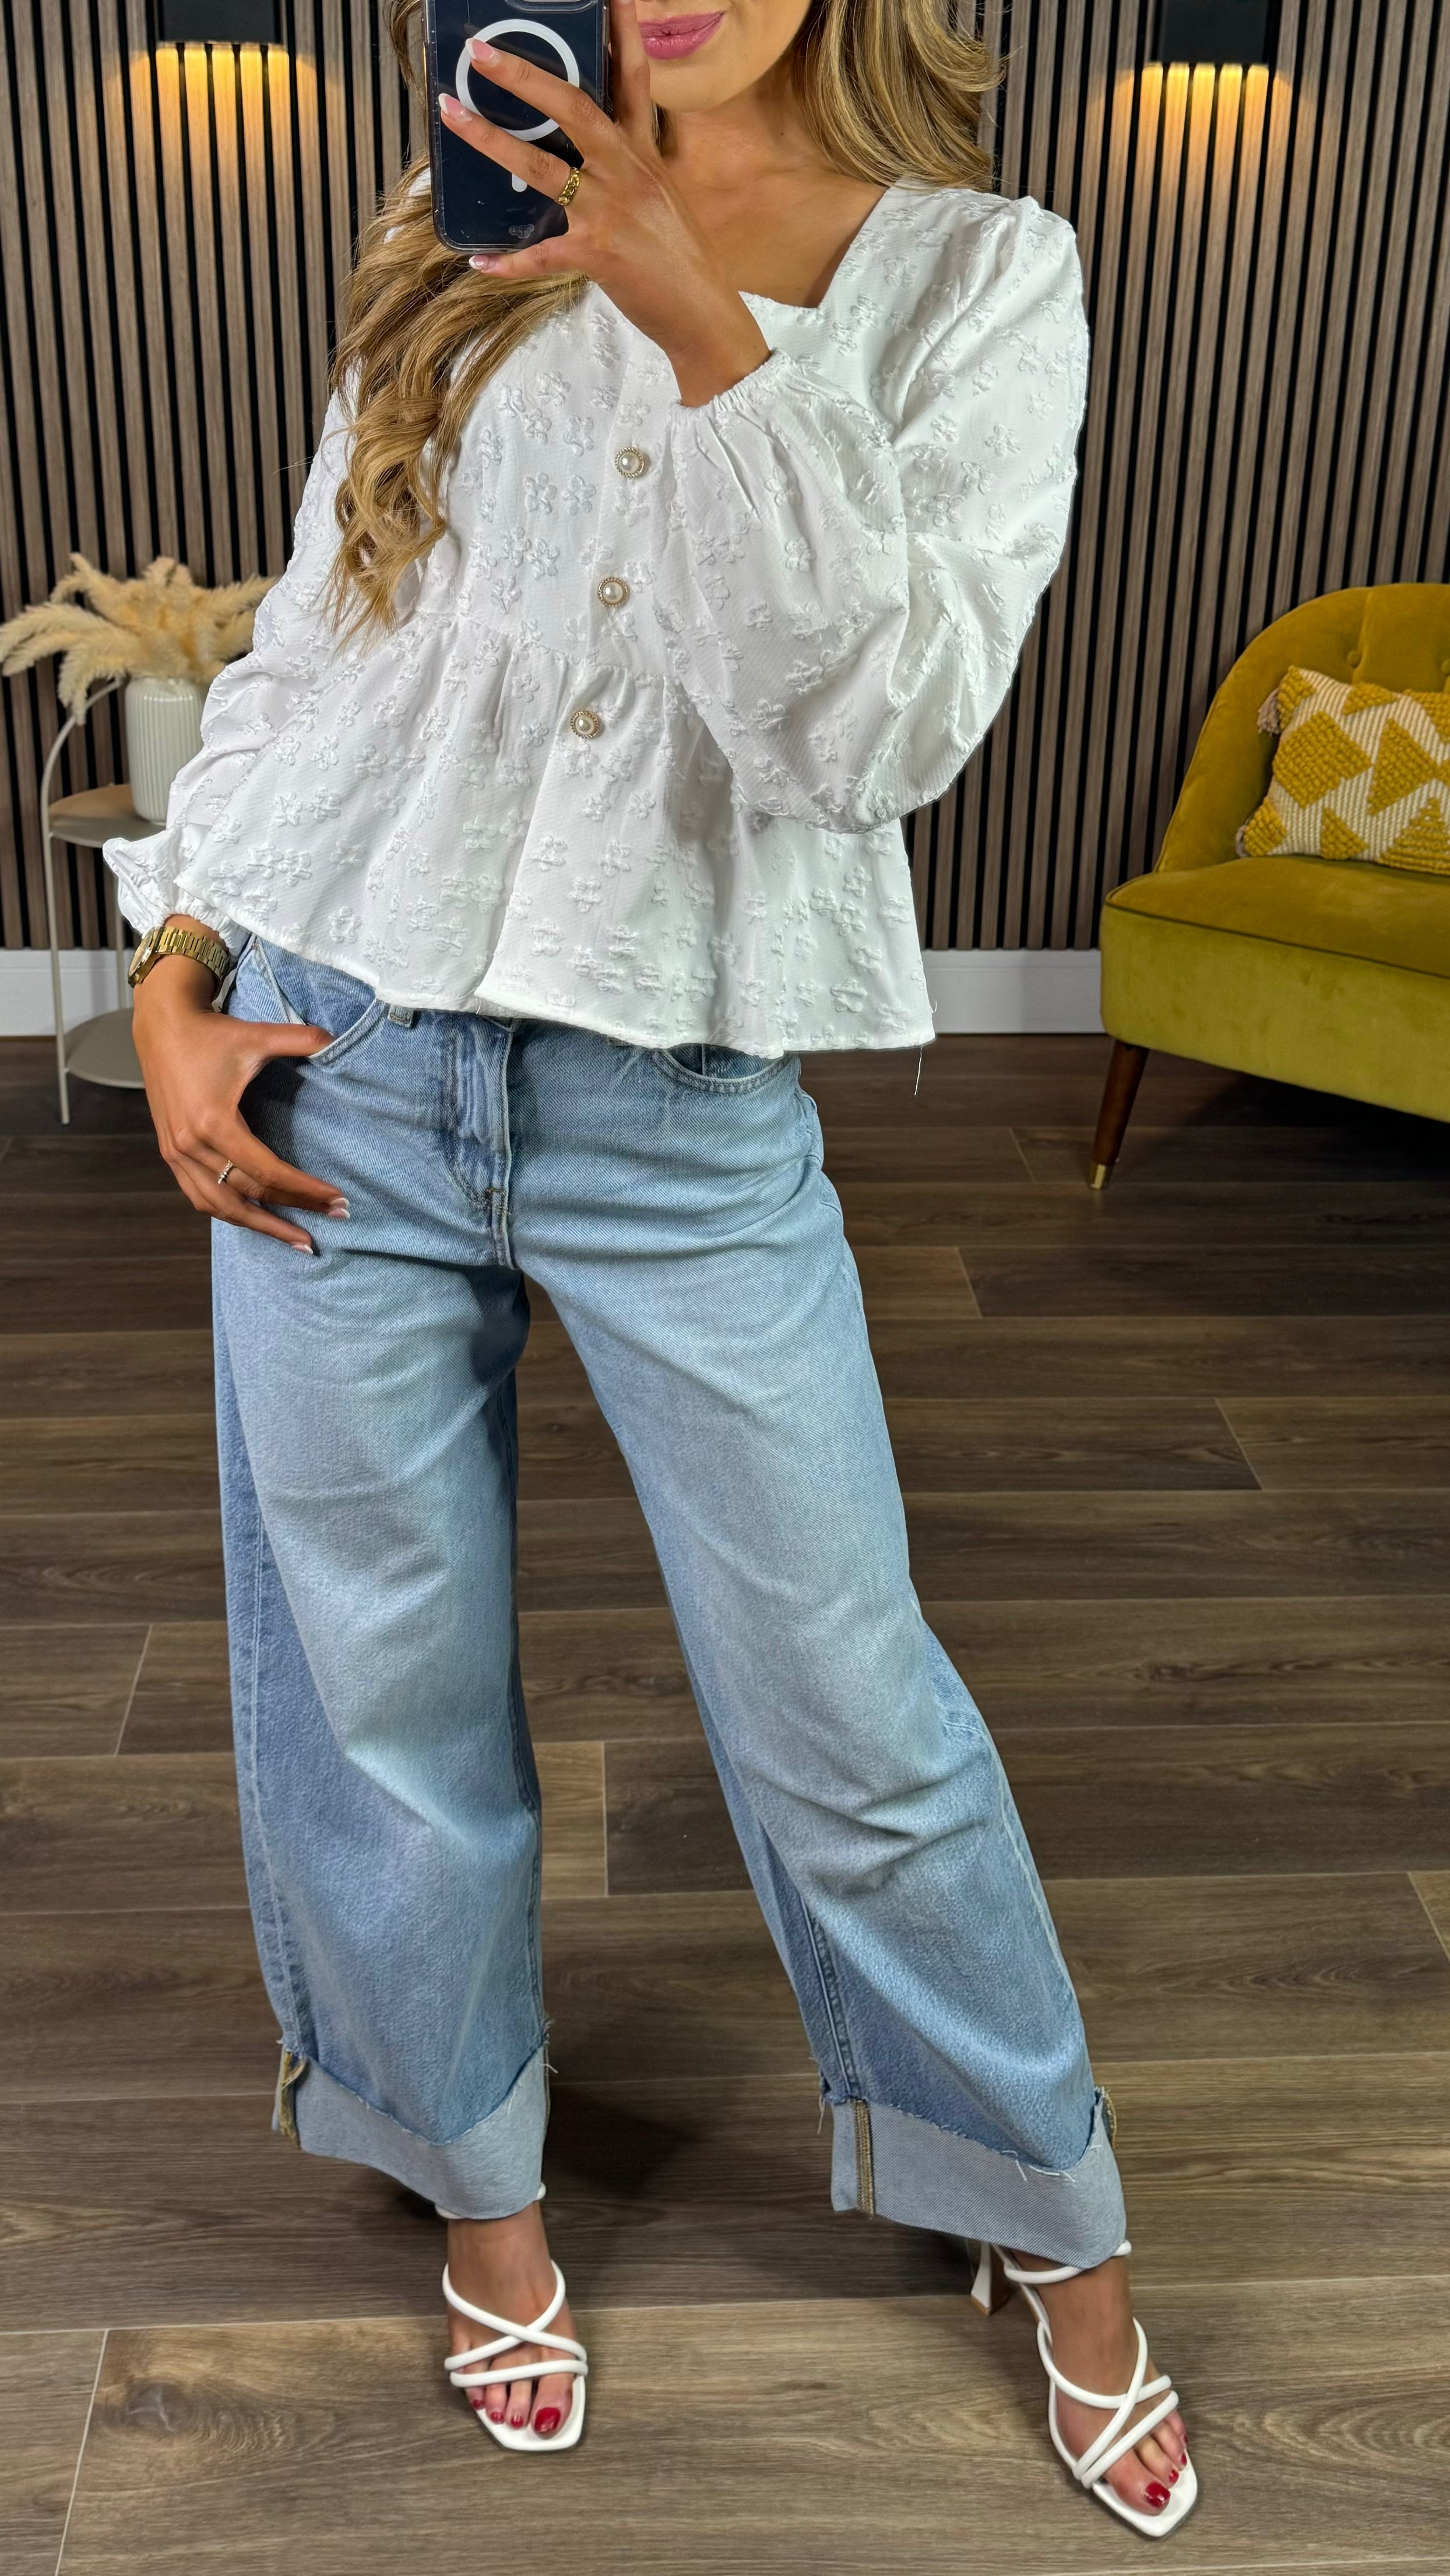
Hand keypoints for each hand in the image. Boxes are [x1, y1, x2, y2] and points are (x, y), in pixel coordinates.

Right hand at [132, 948, 346, 1254]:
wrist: (163, 1026)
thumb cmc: (212, 1034)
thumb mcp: (258, 1036)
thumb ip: (301, 1039)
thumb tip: (337, 1040)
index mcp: (214, 1122)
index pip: (268, 1171)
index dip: (305, 1189)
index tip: (336, 1198)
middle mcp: (191, 1145)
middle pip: (249, 1195)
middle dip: (294, 1211)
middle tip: (333, 1219)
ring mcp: (176, 1154)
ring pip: (221, 1207)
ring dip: (261, 1225)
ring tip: (296, 1237)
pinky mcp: (170, 1153)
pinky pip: (200, 1196)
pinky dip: (228, 1211)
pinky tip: (255, 1217)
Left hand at [438, 0, 769, 405]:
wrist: (705, 316)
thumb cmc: (683, 260)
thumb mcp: (663, 198)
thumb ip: (629, 169)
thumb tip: (590, 155)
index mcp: (644, 154)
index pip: (633, 80)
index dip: (621, 32)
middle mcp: (628, 172)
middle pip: (574, 108)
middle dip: (524, 76)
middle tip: (480, 52)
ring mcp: (611, 212)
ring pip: (543, 168)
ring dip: (491, 140)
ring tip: (453, 116)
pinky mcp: (596, 256)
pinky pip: (539, 256)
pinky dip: (507, 262)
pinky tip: (479, 261)